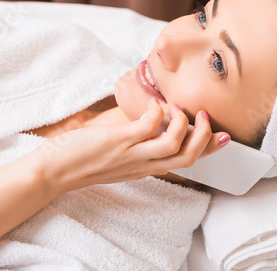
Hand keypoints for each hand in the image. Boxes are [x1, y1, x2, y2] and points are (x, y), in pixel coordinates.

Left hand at [32, 98, 229, 192]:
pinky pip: (150, 126)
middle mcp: (142, 164)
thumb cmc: (81, 161)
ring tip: (177, 108)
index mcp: (144, 168)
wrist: (53, 172)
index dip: (208, 151)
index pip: (184, 163)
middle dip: (204, 137)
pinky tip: (151, 104)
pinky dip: (157, 112)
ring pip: (175, 144)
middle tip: (203, 117)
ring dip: (183, 123)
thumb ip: (135, 146)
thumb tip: (149, 124)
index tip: (223, 137)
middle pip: (188, 157)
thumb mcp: (116, 159)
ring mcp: (132, 154)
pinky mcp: (120, 142)